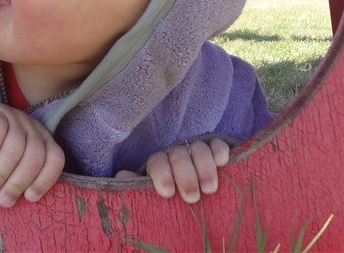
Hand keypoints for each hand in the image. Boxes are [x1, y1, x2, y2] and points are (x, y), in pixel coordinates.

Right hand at [0, 102, 64, 207]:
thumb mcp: (15, 164)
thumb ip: (21, 177)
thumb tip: (15, 204)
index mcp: (44, 142)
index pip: (55, 160)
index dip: (45, 180)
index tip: (29, 198)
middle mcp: (34, 129)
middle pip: (34, 157)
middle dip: (18, 182)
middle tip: (3, 201)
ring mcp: (15, 118)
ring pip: (15, 148)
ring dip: (2, 173)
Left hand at [115, 138, 229, 202]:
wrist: (194, 199)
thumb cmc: (170, 199)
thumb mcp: (152, 197)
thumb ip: (137, 186)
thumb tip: (121, 175)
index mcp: (159, 165)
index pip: (157, 162)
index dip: (162, 174)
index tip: (167, 193)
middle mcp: (177, 154)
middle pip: (178, 155)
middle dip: (185, 175)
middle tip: (191, 198)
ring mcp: (196, 152)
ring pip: (198, 148)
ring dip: (204, 167)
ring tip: (209, 189)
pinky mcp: (216, 152)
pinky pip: (217, 144)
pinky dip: (219, 150)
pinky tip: (222, 162)